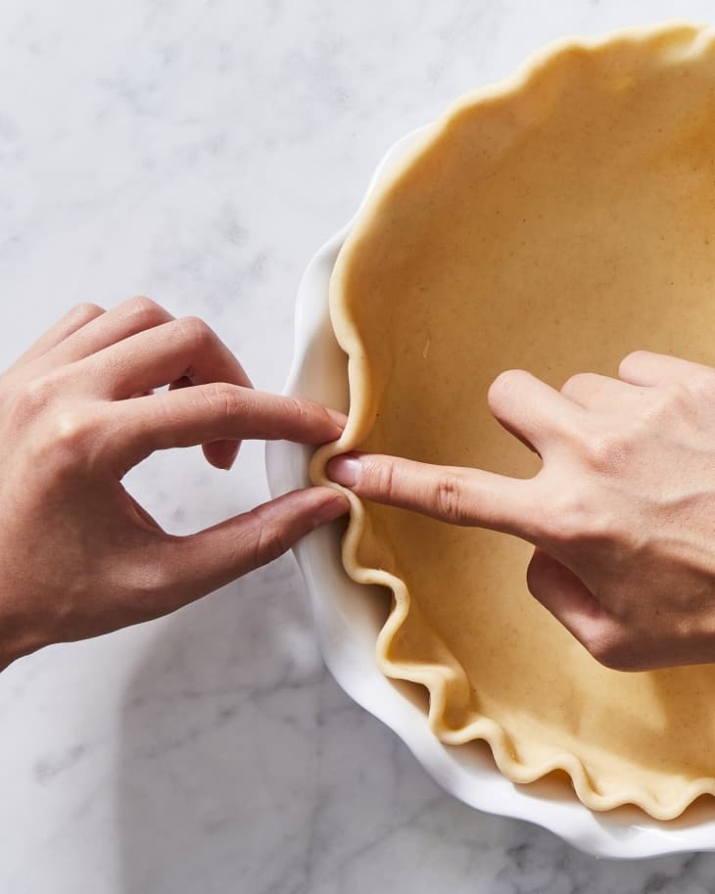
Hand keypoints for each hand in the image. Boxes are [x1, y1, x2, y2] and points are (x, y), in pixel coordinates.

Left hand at [0, 297, 346, 669]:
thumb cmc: (54, 596)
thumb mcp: (164, 580)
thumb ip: (254, 541)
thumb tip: (321, 502)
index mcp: (88, 443)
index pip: (217, 406)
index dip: (285, 417)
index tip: (320, 428)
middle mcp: (55, 392)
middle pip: (183, 336)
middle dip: (233, 381)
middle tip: (231, 443)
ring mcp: (29, 375)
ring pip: (138, 318)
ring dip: (182, 358)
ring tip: (185, 416)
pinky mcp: (17, 374)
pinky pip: (91, 323)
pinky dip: (133, 346)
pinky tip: (139, 396)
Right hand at [328, 351, 714, 670]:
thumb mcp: (619, 638)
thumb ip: (555, 591)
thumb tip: (540, 550)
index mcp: (563, 520)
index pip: (453, 494)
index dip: (392, 479)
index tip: (347, 465)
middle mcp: (590, 453)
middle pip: (508, 394)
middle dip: (523, 420)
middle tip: (561, 455)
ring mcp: (642, 410)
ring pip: (578, 387)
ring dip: (595, 420)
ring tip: (646, 459)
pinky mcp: (691, 382)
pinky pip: (635, 370)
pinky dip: (645, 400)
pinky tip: (681, 436)